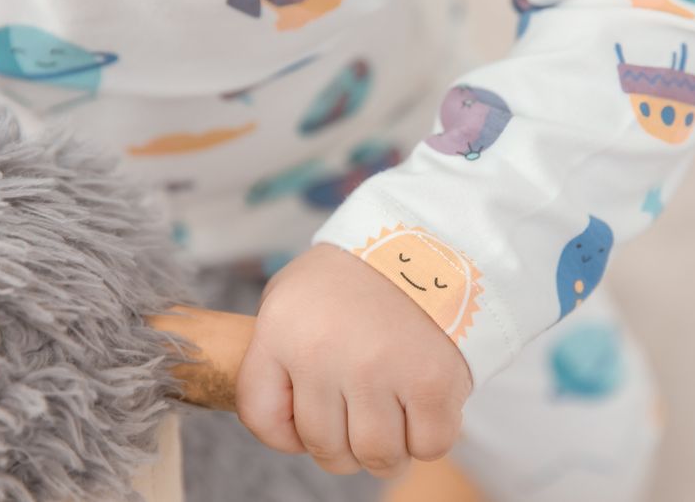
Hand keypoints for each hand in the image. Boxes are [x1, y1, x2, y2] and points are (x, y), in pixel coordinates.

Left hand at [235, 243, 472, 477]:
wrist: (430, 239)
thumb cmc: (360, 272)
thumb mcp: (295, 293)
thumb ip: (277, 354)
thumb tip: (289, 424)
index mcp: (282, 329)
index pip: (263, 417)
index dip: (287, 433)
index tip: (308, 423)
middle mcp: (323, 353)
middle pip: (325, 447)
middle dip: (345, 447)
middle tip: (362, 421)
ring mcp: (378, 370)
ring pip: (375, 455)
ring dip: (387, 451)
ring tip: (395, 421)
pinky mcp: (432, 382)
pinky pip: (427, 445)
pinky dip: (428, 438)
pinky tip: (426, 408)